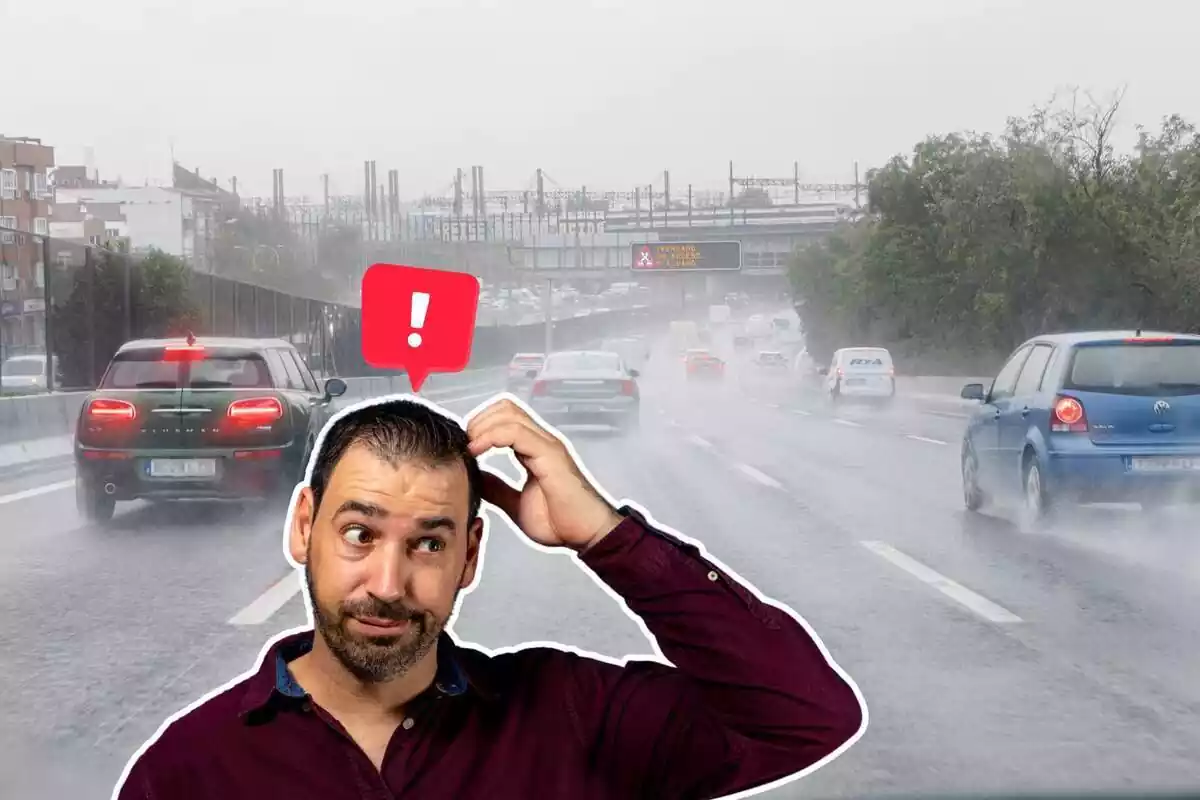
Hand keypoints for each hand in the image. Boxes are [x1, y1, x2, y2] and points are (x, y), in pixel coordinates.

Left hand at [466, 399, 622, 551]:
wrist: (586, 535)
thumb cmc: (562, 522)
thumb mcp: (516, 503)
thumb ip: (497, 487)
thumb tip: (476, 476)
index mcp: (534, 450)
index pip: (504, 418)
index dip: (480, 426)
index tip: (463, 447)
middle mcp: (542, 442)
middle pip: (505, 408)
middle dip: (478, 421)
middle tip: (463, 444)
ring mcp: (547, 445)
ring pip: (509, 414)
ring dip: (482, 427)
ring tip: (469, 447)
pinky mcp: (550, 454)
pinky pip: (516, 432)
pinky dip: (491, 436)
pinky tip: (477, 451)